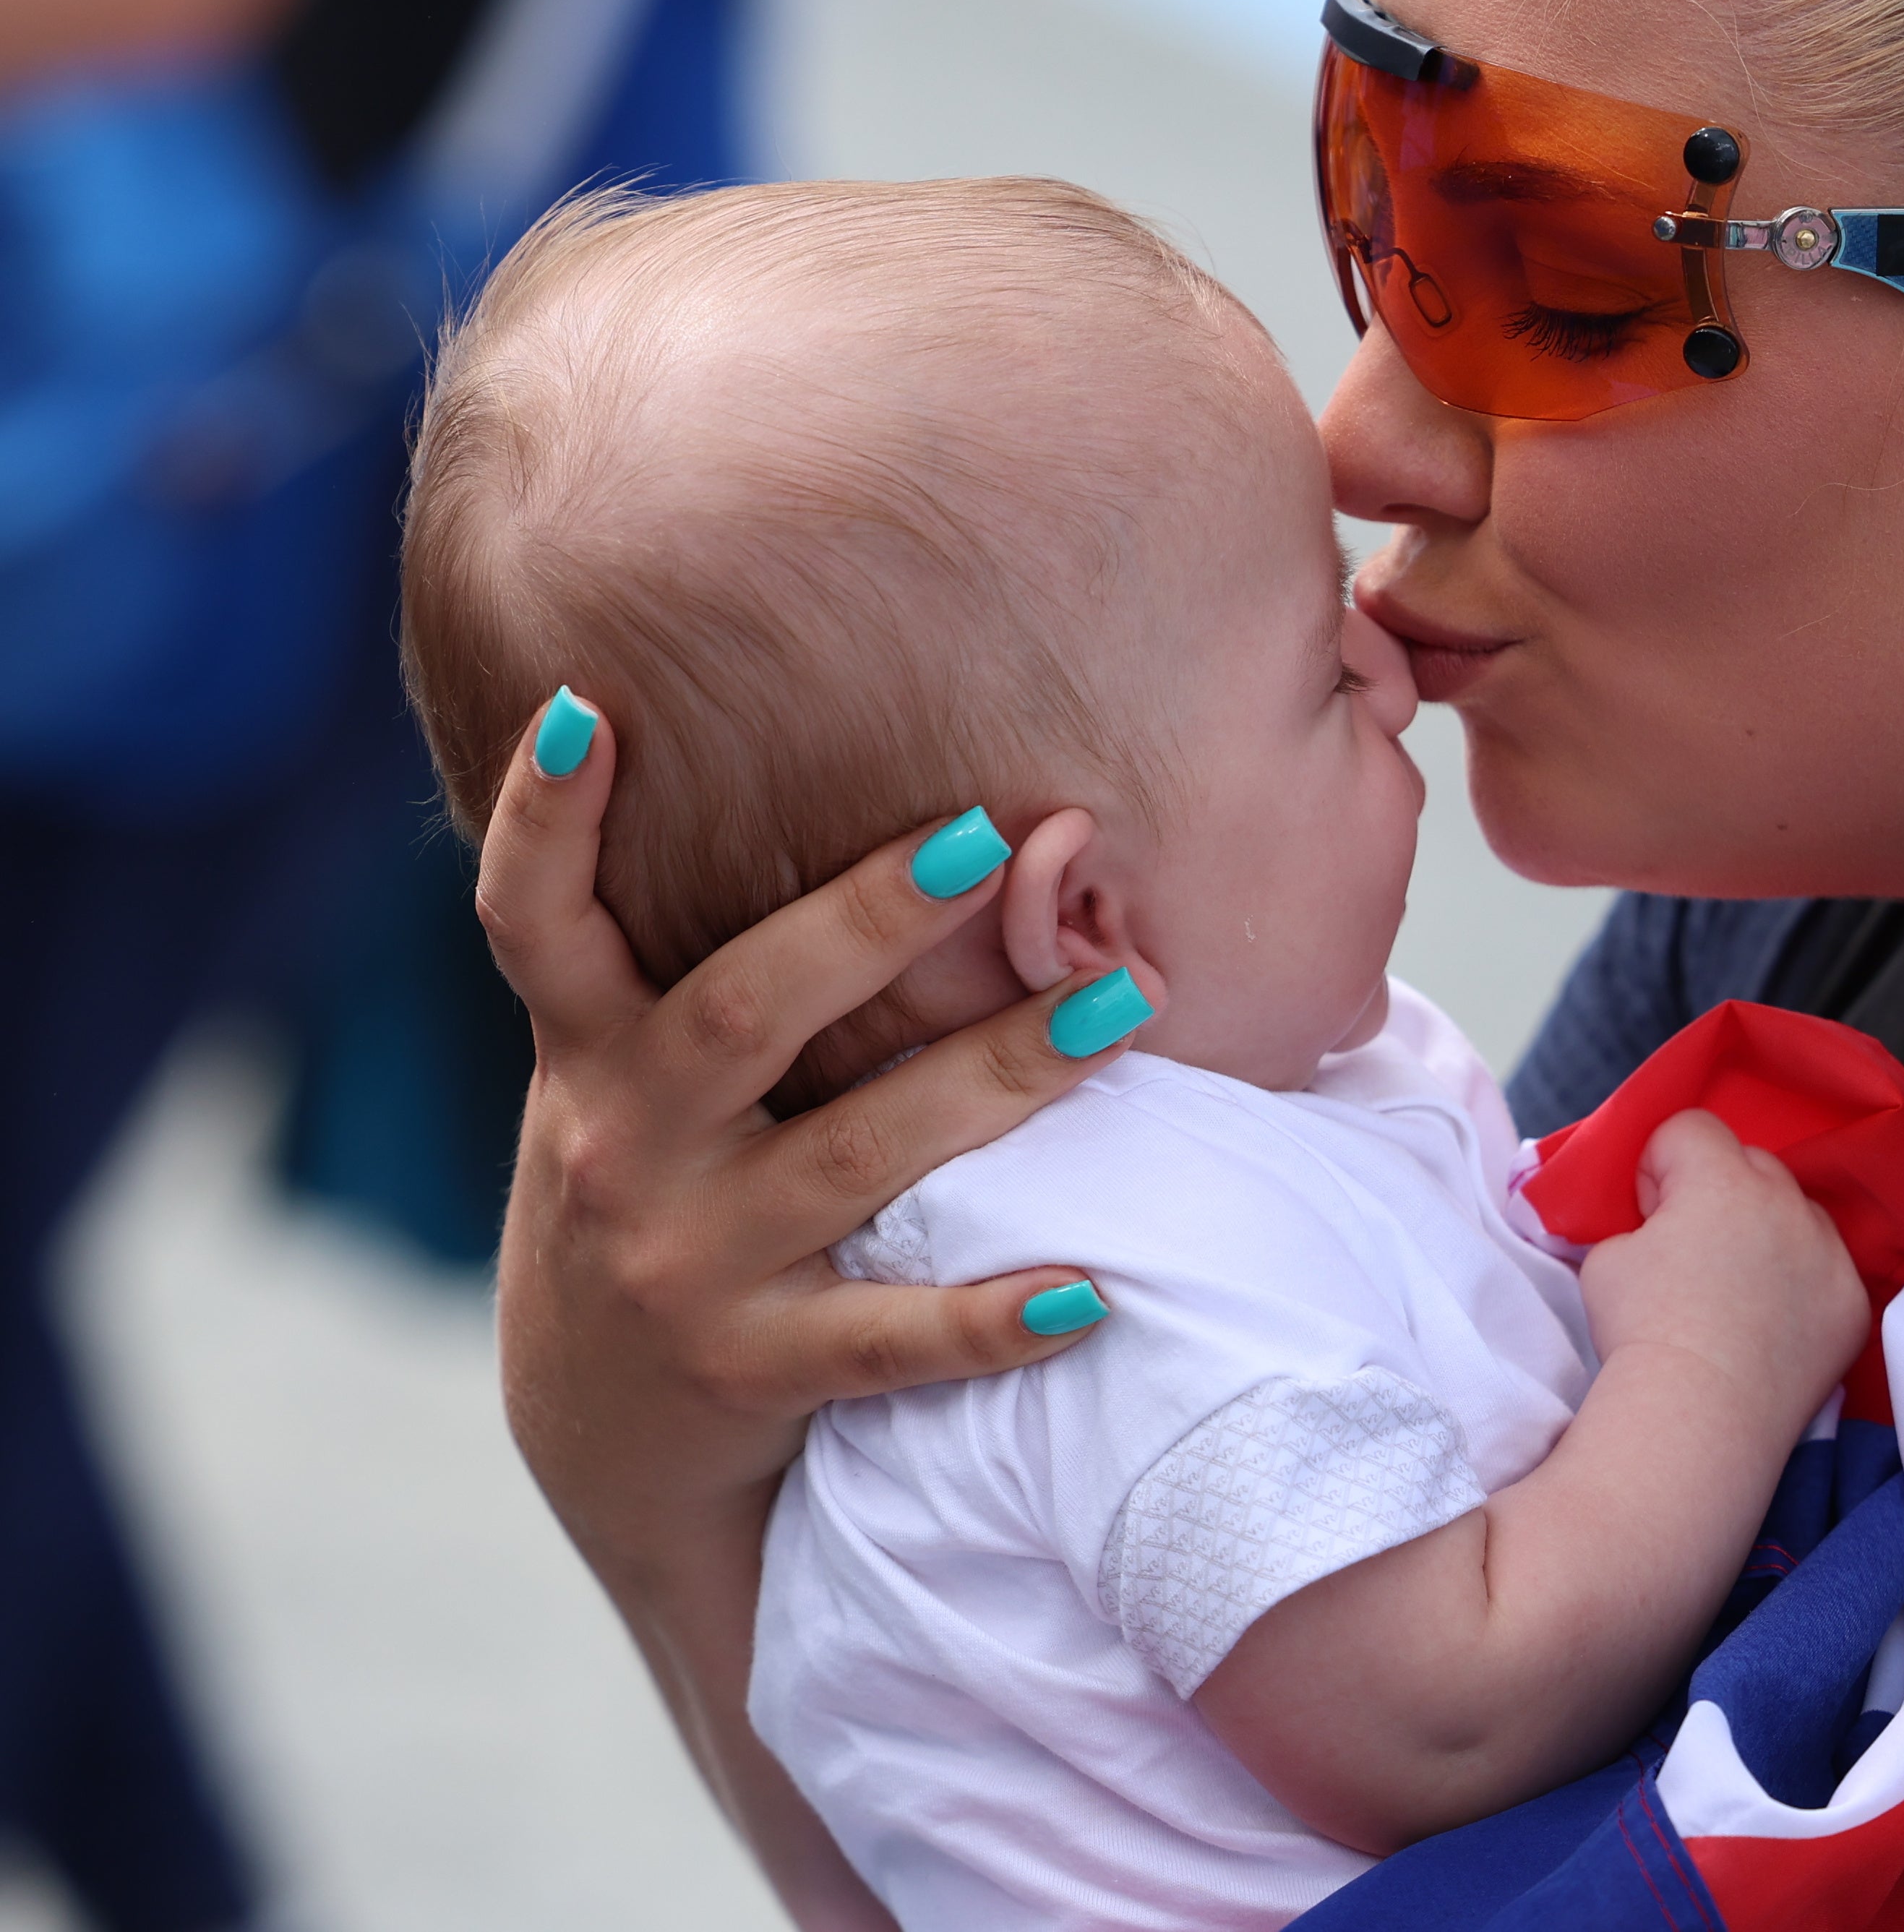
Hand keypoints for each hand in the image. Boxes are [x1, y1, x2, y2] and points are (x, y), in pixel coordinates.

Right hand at [473, 692, 1130, 1916]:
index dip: (541, 818)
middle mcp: (621, 1149)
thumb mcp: (632, 1083)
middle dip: (866, 920)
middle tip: (990, 836)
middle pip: (740, 1009)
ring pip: (856, 1155)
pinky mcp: (752, 1374)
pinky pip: (893, 1342)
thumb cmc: (660, 1197)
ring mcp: (685, 1268)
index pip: (537, 925)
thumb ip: (705, 965)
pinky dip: (996, 1319)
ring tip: (1124, 1000)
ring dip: (999, 1073)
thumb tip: (877, 806)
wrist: (604, 1440)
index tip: (584, 706)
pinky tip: (1093, 1290)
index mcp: (590, 1058)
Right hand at [1576, 1110, 1868, 1434]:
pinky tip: (1773, 1329)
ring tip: (1739, 1293)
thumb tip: (1661, 1229)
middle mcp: (1785, 1201)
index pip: (1689, 1128)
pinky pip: (1826, 1270)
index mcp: (1720, 1177)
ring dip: (1769, 1232)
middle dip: (1717, 1191)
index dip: (1659, 1168)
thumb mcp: (1605, 1257)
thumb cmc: (1640, 1331)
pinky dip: (1802, 1287)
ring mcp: (1827, 1251)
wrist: (1698, 1418)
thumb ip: (1638, 1222)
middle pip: (1751, 1162)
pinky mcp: (1852, 1302)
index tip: (1650, 1216)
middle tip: (1691, 1252)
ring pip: (1797, 1212)